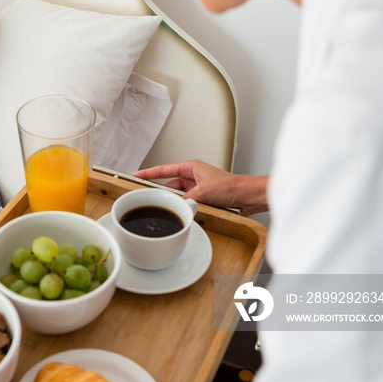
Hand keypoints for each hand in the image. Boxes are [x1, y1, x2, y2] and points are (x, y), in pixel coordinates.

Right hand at [133, 159, 268, 215]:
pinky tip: (184, 213)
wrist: (248, 197)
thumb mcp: (203, 191)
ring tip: (172, 209)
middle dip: (162, 194)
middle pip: (169, 186)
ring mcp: (197, 189)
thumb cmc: (232, 187)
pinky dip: (185, 210)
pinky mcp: (202, 200)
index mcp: (191, 167)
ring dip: (177, 204)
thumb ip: (185, 199)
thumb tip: (174, 207)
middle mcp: (193, 177)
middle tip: (149, 199)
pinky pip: (187, 205)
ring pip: (178, 198)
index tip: (134, 176)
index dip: (148, 173)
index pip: (163, 170)